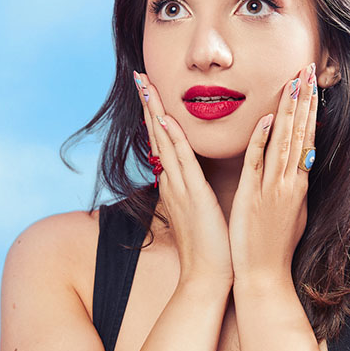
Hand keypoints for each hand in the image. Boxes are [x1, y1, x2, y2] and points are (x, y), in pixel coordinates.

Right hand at [134, 71, 233, 289]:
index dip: (156, 112)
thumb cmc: (210, 243)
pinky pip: (181, 162)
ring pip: (164, 141)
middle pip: (156, 133)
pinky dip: (172, 140)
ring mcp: (179, 186)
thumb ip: (194, 186)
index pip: (163, 139)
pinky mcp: (192, 195)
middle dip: (149, 103)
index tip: (150, 87)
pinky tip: (165, 120)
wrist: (207, 275)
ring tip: (146, 85)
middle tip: (139, 75)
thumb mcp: (199, 207)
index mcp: (176, 181)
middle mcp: (172, 180)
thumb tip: (193, 171)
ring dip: (155, 111)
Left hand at [228, 62, 317, 287]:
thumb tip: (300, 164)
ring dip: (290, 110)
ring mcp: (274, 188)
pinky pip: (259, 163)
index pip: (307, 137)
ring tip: (295, 82)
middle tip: (308, 68)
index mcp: (299, 183)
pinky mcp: (254, 197)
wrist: (264, 276)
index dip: (310, 108)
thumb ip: (295, 184)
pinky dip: (263, 140)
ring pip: (285, 142)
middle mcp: (291, 181)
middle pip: (300, 132)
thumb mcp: (294, 210)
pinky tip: (268, 119)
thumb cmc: (276, 245)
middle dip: (304, 98)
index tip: (311, 83)